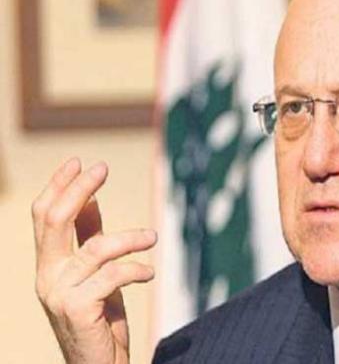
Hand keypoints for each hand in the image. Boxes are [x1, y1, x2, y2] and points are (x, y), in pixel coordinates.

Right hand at [32, 158, 156, 363]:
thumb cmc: (99, 319)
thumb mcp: (94, 273)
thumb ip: (89, 239)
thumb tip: (91, 200)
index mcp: (48, 265)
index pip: (43, 216)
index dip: (59, 186)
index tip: (79, 162)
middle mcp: (46, 276)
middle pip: (54, 220)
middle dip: (78, 188)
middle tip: (103, 168)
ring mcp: (58, 293)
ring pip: (96, 248)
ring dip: (131, 238)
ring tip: (152, 237)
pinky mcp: (77, 309)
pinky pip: (112, 275)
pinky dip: (136, 269)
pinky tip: (149, 273)